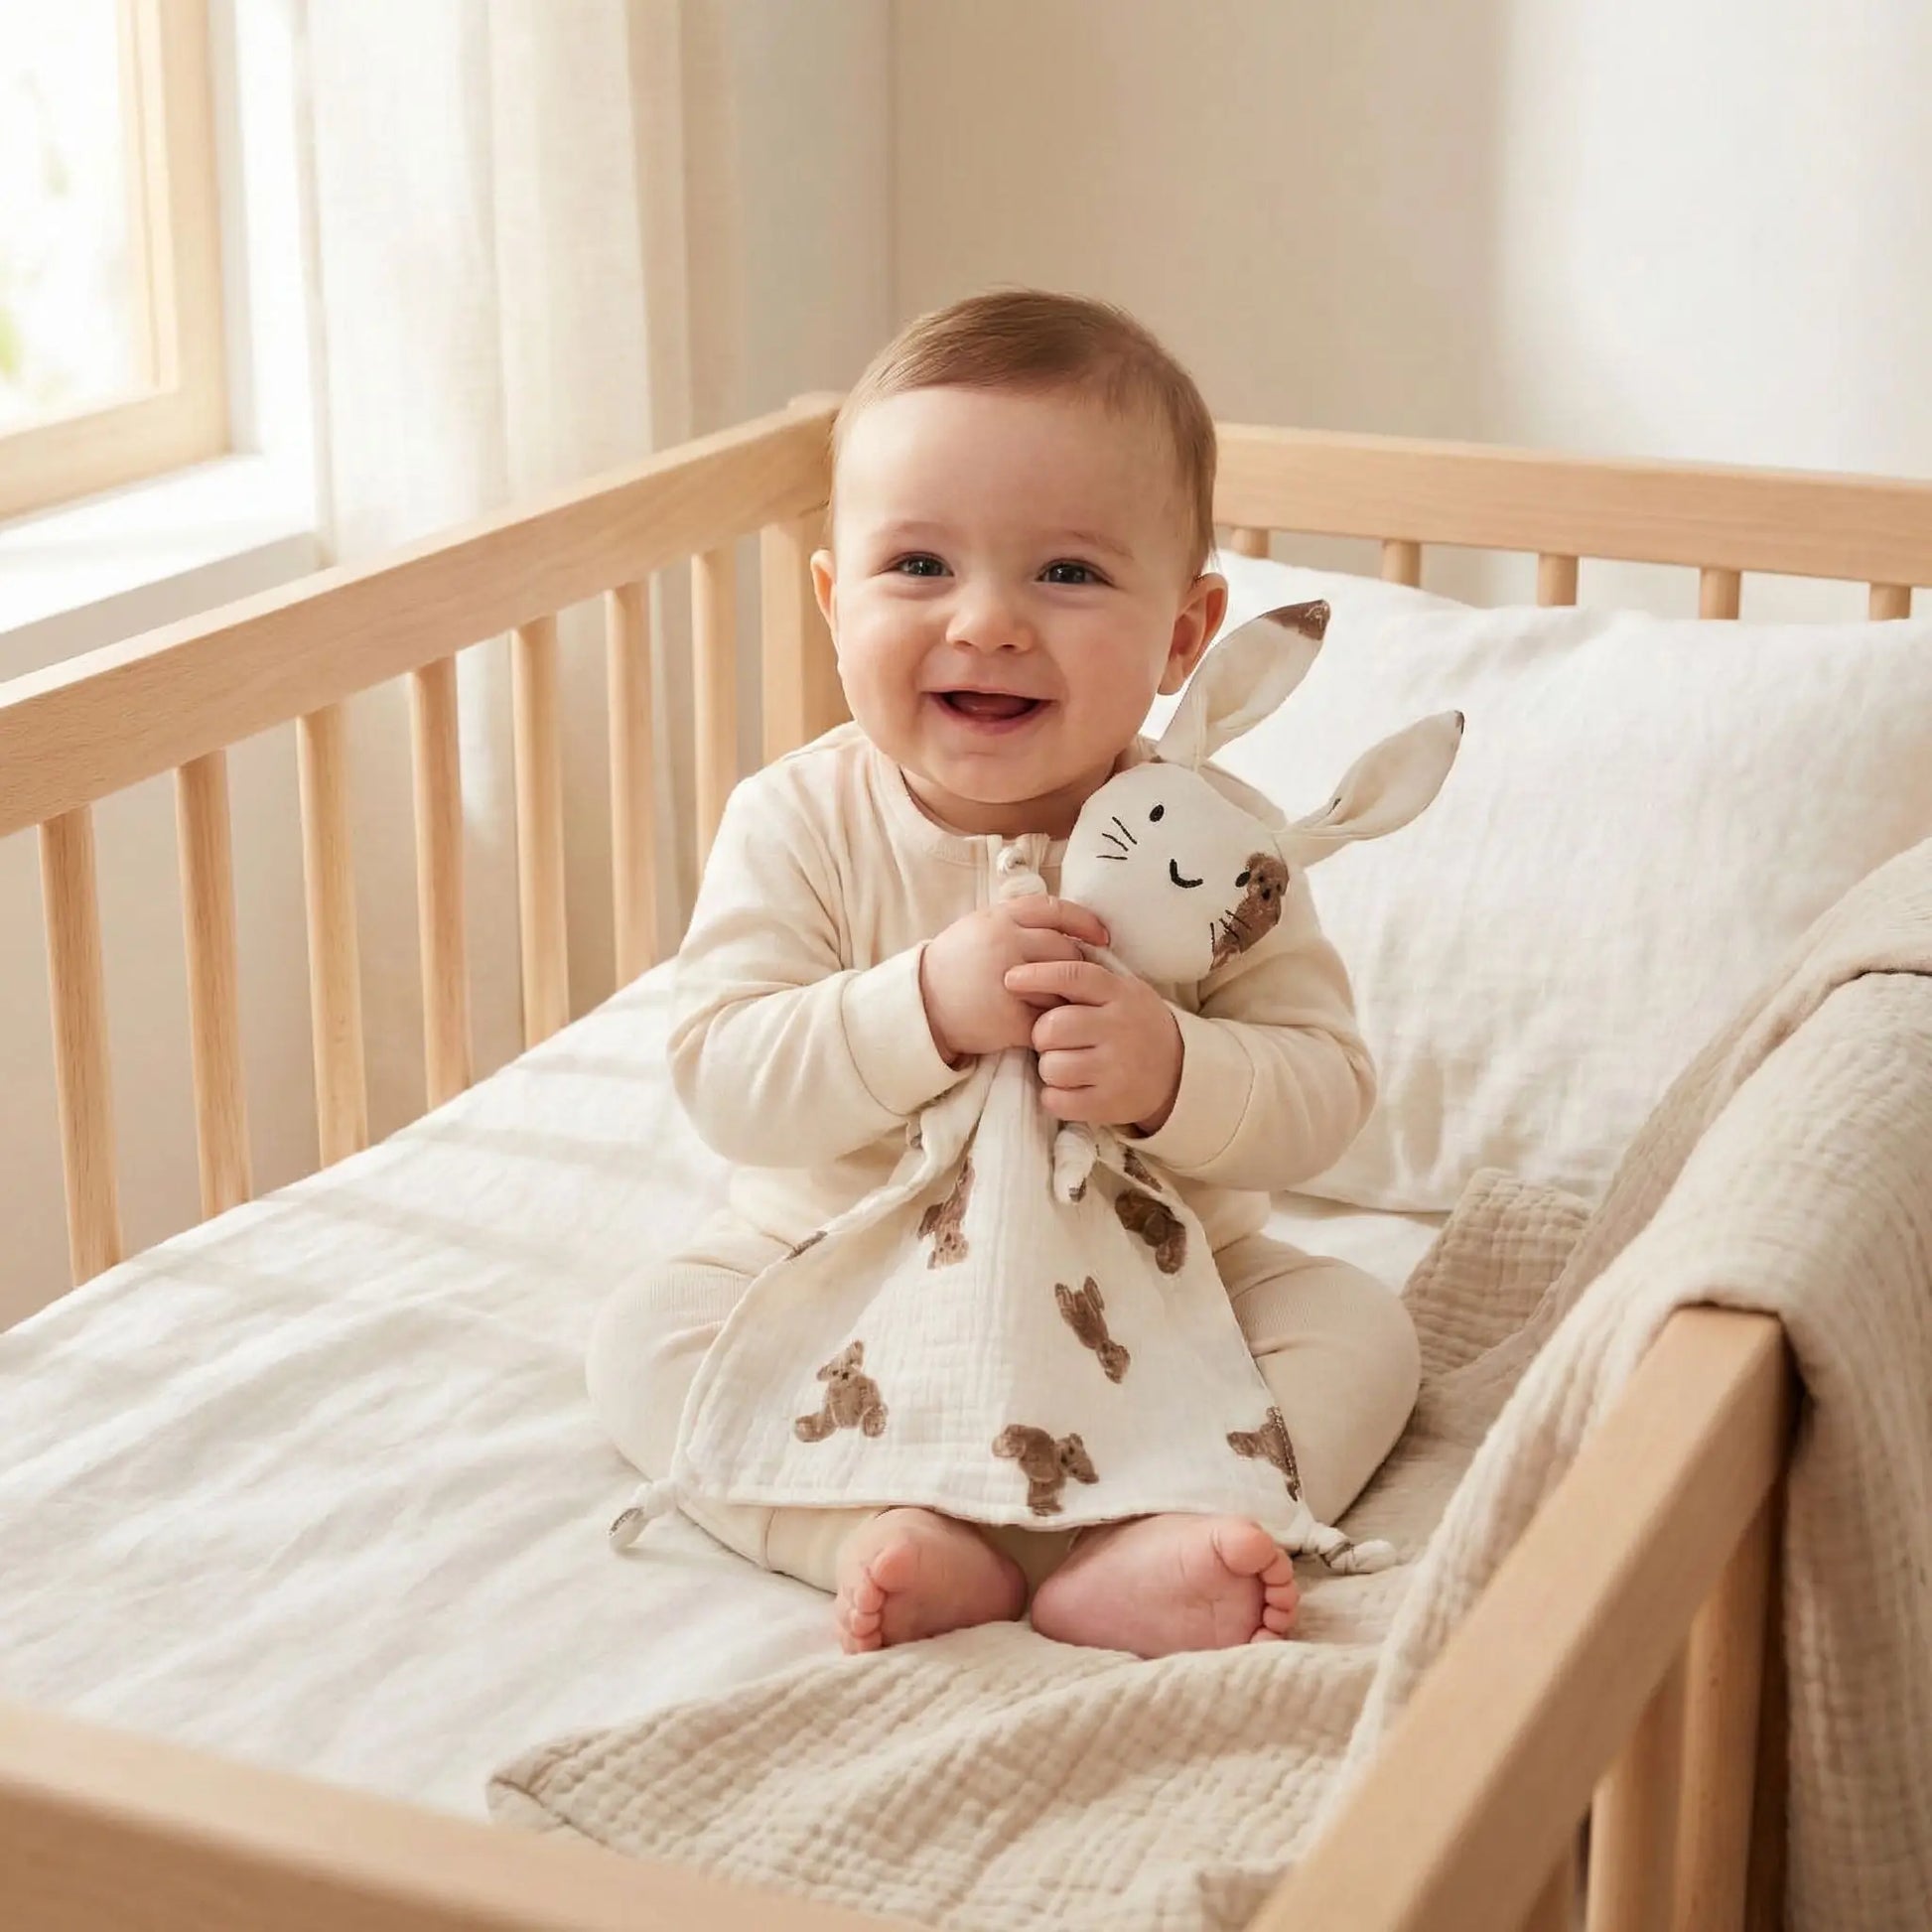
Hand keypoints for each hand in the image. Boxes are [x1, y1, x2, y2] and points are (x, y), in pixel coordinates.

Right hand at [919, 895, 1110, 1063]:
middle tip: (1079, 979)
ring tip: (1063, 1002)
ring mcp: (1008, 984)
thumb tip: (1069, 924)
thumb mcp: (981, 926)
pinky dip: (1055, 1024)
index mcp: (1001, 919)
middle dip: (1078, 966)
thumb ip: (1019, 920)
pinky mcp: (1010, 1020)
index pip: (1057, 911)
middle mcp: (1006, 946)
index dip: (1086, 922)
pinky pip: (1050, 1020)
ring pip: (1062, 988)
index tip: (1103, 936)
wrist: (924, 1005)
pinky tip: (1052, 1025)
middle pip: (1067, 951)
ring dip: (1068, 996)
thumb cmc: (956, 963)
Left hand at [1002, 959, 1183, 1132]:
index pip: (1074, 976)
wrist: (1176, 1072)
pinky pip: (1057, 1100)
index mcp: (1121, 994)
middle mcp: (1121, 1029)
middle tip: (1052, 1039)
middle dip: (1041, 1034)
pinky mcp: (1109, 1103)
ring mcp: (1116, 1068)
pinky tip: (1069, 1088)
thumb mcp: (1121, 992)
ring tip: (1067, 1064)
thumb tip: (1033, 958)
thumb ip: (1085, 980)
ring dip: (1049, 1067)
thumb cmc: (1132, 1024)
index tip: (1010, 979)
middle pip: (1052, 1026)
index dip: (1038, 975)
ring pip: (1050, 1066)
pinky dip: (1054, 1096)